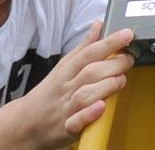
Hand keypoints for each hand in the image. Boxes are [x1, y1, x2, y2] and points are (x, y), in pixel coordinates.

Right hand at [0, 21, 135, 146]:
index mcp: (66, 70)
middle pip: (90, 72)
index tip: (127, 34)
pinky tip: (101, 107)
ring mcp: (66, 108)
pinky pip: (77, 122)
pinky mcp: (66, 128)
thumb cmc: (49, 93)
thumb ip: (84, 47)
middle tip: (129, 59)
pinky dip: (89, 115)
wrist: (26, 122)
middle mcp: (66, 88)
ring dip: (106, 86)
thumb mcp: (63, 66)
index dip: (109, 42)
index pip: (89, 53)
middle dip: (113, 64)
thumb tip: (98, 25)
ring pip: (86, 94)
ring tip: (120, 81)